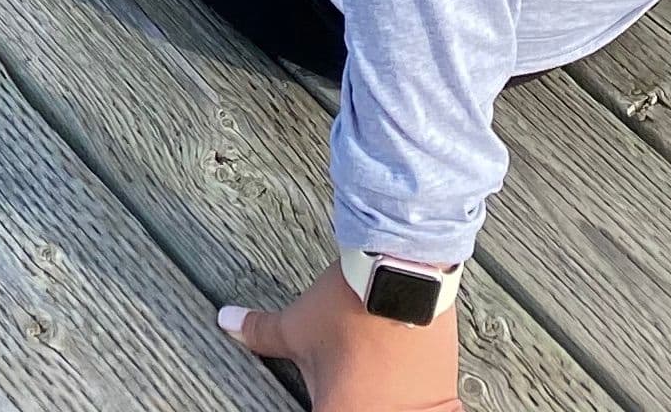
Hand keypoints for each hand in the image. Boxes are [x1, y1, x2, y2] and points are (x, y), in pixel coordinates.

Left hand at [218, 261, 461, 406]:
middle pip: (354, 408)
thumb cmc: (349, 305)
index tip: (326, 390)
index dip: (322, 401)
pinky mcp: (445, 398)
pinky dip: (413, 398)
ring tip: (374, 370)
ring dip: (382, 396)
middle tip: (350, 372)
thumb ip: (260, 334)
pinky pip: (429, 406)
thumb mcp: (297, 324)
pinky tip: (405, 377)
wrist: (405, 272)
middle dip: (347, 395)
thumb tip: (225, 321)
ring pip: (391, 408)